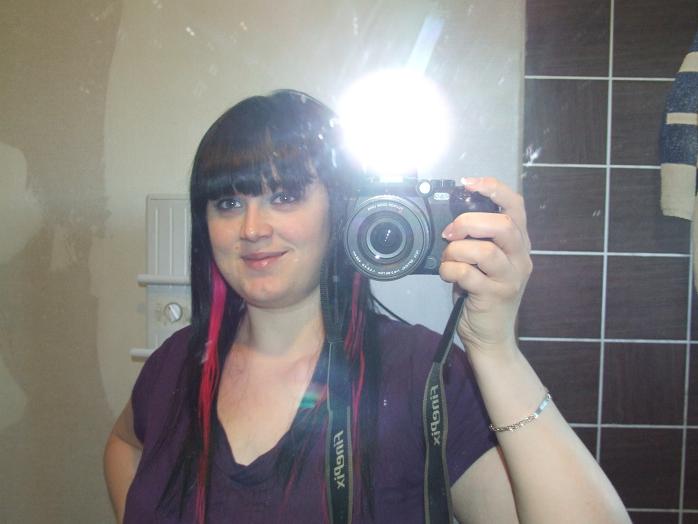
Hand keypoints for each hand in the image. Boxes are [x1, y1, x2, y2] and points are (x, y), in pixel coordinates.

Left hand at [439, 177, 531, 353]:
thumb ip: (479, 241)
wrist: (492, 336)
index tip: (469, 183)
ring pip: (485, 250)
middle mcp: (520, 258)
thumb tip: (453, 222)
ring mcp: (510, 278)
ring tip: (449, 259)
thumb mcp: (487, 264)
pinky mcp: (495, 296)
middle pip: (503, 225)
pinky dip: (450, 270)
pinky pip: (467, 274)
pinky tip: (448, 275)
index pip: (516, 206)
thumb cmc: (484, 295)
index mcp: (519, 244)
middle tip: (451, 234)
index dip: (493, 189)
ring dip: (457, 251)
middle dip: (468, 223)